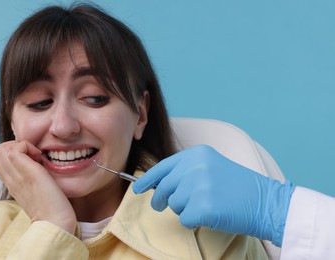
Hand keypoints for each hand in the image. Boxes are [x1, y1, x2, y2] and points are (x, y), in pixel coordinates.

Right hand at [0, 141, 76, 233]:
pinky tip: (40, 159)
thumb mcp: (35, 188)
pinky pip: (16, 149)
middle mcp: (9, 179)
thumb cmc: (52, 206)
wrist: (55, 221)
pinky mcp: (27, 173)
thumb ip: (29, 176)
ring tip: (35, 157)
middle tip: (32, 155)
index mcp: (10, 183)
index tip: (29, 158)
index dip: (10, 151)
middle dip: (13, 145)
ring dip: (20, 146)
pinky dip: (28, 147)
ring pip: (0, 149)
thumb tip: (36, 159)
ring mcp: (16, 176)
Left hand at [132, 144, 294, 245]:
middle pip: (164, 188)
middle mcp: (195, 167)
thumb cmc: (238, 186)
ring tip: (206, 204)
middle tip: (160, 206)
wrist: (265, 201)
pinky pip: (184, 219)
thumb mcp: (211, 166)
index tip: (137, 188)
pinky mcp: (202, 207)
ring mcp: (198, 186)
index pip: (163, 167)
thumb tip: (157, 183)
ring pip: (174, 204)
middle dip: (160, 199)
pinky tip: (210, 214)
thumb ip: (186, 170)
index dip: (147, 179)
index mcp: (197, 154)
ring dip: (185, 209)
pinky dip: (193, 221)